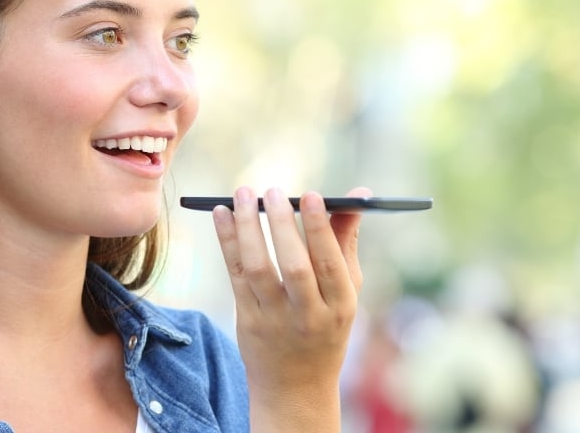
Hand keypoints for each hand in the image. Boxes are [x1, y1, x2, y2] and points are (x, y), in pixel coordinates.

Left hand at [213, 186, 369, 431]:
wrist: (295, 388)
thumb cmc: (326, 327)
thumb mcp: (345, 292)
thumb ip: (346, 242)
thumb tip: (358, 194)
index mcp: (341, 306)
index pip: (330, 264)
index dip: (320, 229)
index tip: (311, 195)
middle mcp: (308, 315)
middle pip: (294, 266)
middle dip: (282, 224)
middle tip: (273, 190)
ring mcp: (275, 320)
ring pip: (258, 269)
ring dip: (248, 228)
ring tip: (244, 193)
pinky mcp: (247, 321)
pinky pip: (235, 275)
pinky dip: (227, 241)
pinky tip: (222, 214)